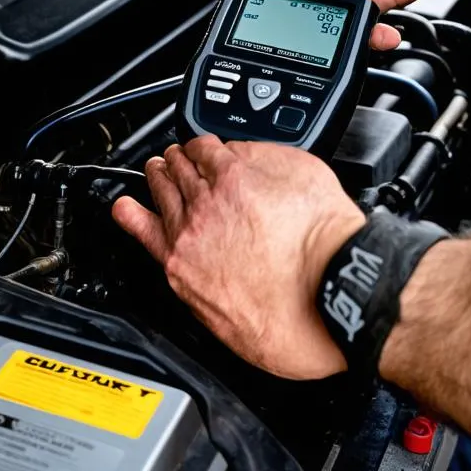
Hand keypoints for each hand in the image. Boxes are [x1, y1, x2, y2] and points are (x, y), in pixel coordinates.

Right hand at [111, 137, 365, 379]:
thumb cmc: (298, 323)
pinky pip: (234, 143)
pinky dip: (229, 143)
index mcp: (184, 263)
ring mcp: (231, 186)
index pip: (143, 223)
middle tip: (167, 165)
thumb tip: (217, 288)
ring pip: (196, 154)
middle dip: (166, 170)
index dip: (138, 209)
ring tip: (192, 148)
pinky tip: (232, 144)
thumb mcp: (228, 327)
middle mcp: (199, 218)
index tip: (131, 204)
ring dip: (190, 150)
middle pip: (168, 180)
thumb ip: (209, 293)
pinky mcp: (265, 163)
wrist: (339, 291)